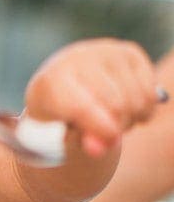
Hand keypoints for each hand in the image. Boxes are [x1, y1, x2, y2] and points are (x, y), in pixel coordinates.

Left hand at [25, 38, 159, 157]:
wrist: (65, 82)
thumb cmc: (58, 117)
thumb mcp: (60, 136)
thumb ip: (77, 143)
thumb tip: (97, 149)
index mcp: (53, 82)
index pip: (82, 107)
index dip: (100, 128)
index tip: (111, 140)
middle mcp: (80, 59)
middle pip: (115, 104)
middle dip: (116, 129)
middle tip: (106, 137)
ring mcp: (107, 52)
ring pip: (136, 100)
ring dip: (130, 121)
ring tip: (112, 123)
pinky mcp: (130, 52)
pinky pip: (149, 93)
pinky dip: (144, 111)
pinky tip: (129, 112)